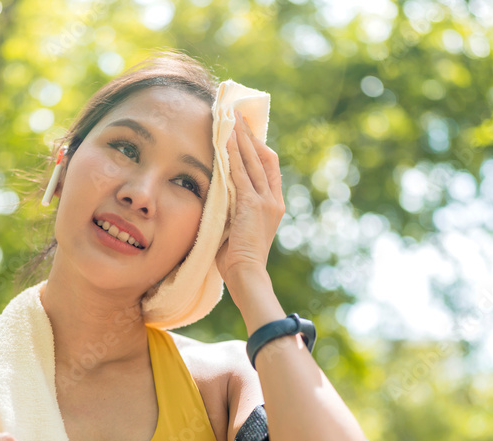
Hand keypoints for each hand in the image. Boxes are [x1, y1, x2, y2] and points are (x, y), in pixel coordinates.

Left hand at [215, 109, 285, 282]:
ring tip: (231, 117)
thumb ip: (234, 210)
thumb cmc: (237, 259)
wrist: (246, 273)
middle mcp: (273, 199)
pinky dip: (233, 153)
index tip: (247, 133)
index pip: (269, 169)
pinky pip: (241, 172)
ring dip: (241, 137)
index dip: (259, 148)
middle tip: (238, 115)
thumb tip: (218, 198)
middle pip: (263, 157)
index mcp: (274, 206)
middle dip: (250, 135)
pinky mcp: (252, 203)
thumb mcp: (238, 228)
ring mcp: (265, 200)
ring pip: (253, 160)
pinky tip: (226, 138)